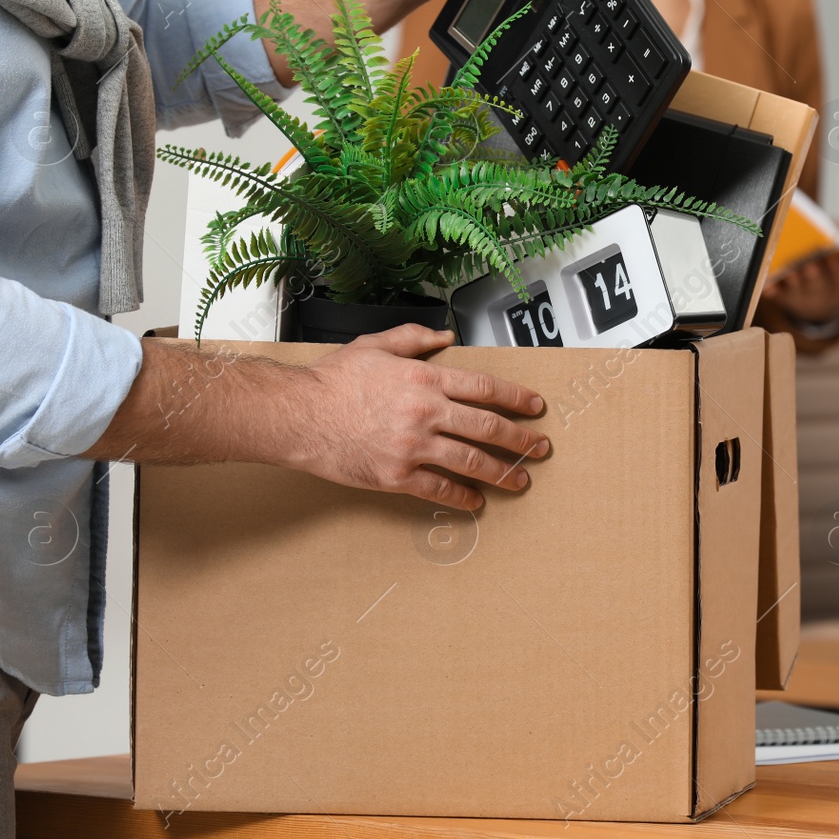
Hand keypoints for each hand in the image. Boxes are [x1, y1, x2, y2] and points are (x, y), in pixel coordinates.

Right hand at [295, 325, 549, 509]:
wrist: (298, 414)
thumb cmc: (333, 380)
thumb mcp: (375, 345)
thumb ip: (414, 339)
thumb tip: (444, 336)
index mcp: (424, 379)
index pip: (485, 388)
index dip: (516, 399)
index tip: (536, 407)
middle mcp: (425, 412)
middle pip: (488, 427)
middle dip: (521, 439)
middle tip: (540, 448)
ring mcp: (413, 447)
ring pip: (471, 462)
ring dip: (502, 473)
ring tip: (520, 480)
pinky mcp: (396, 476)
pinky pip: (439, 489)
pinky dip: (462, 497)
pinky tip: (476, 501)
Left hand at [762, 253, 838, 323]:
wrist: (820, 309)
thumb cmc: (836, 281)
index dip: (836, 268)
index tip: (832, 256)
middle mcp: (821, 296)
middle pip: (817, 287)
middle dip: (813, 276)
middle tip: (809, 265)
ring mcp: (801, 300)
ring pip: (797, 292)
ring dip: (792, 283)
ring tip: (787, 271)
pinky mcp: (785, 300)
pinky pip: (778, 297)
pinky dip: (773, 292)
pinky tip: (768, 286)